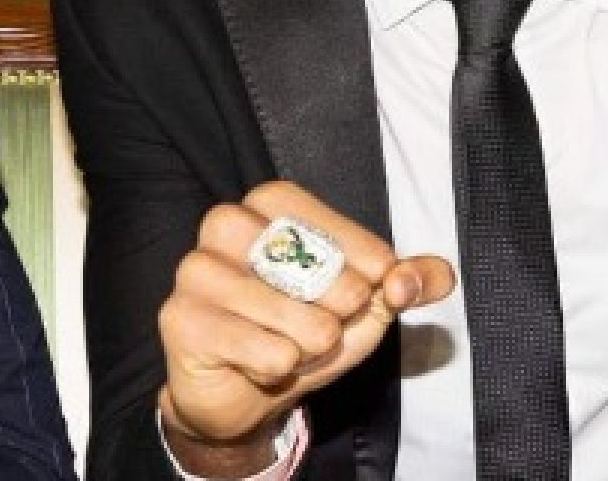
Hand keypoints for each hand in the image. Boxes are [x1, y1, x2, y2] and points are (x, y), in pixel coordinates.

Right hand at [157, 180, 452, 475]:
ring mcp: (194, 271)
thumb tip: (429, 276)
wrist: (243, 397)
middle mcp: (222, 228)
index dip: (355, 245)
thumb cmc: (301, 336)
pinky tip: (271, 365)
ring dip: (307, 337)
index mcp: (264, 209)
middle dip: (336, 297)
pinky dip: (275, 361)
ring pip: (272, 300)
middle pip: (293, 251)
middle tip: (335, 324)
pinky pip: (245, 339)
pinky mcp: (179, 318)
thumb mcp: (364, 309)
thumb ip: (404, 283)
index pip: (310, 211)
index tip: (385, 277)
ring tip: (304, 348)